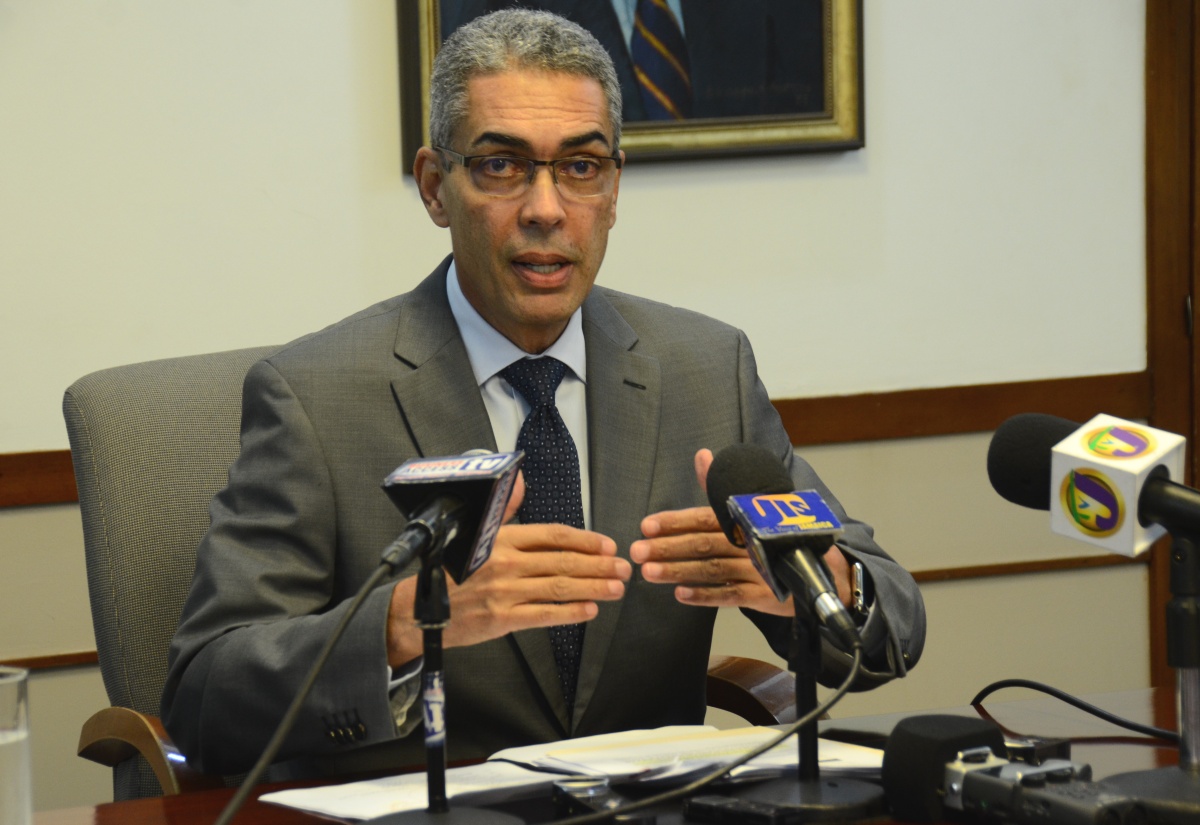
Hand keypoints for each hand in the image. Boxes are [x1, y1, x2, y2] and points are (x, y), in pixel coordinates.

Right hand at [385, 472, 630, 667]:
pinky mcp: (501, 618)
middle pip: (563, 560)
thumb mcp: (474, 532)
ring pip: (560, 586)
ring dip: (594, 586)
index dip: (584, 539)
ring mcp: (505, 591)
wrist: (419, 608)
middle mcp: (505, 563)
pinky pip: (544, 614)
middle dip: (599, 564)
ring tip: (616, 587)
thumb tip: (519, 481)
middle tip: (622, 567)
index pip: (552, 534)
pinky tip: (590, 610)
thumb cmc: (450, 571)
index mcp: (501, 538)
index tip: (607, 544)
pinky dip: (571, 612)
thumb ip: (503, 510)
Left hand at [630, 449, 855, 615]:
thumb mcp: (754, 507)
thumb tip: (702, 455)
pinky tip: (680, 596)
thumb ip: (721, 486)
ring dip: (679, 571)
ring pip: (713, 569)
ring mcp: (759, 568)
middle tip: (637, 551)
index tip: (646, 526)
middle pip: (704, 543)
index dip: (675, 521)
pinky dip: (705, 596)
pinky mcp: (766, 594)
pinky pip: (731, 596)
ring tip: (649, 573)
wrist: (827, 571)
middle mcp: (751, 541)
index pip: (705, 516)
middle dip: (668, 547)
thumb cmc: (780, 536)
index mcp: (745, 517)